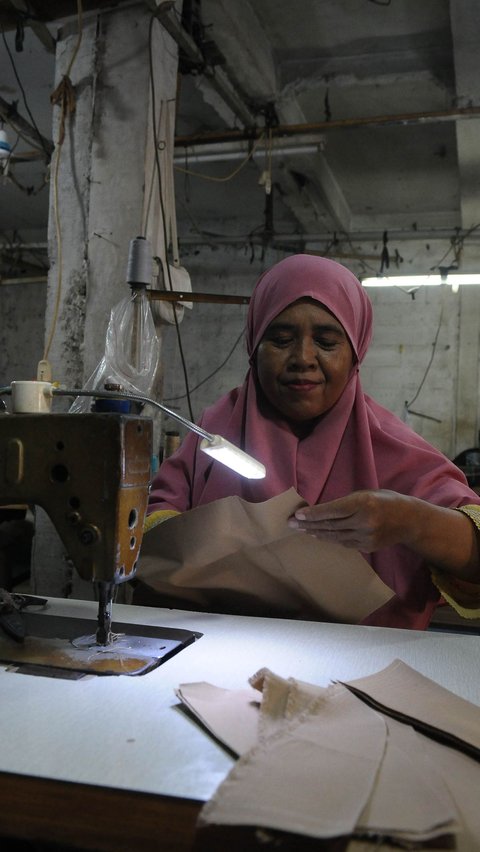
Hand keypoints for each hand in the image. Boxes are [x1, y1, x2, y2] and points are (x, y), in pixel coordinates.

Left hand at [288, 490, 412, 551]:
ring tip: (301, 529)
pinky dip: (330, 538)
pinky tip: (318, 535)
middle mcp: (364, 521)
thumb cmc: (385, 501)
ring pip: (335, 536)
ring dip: (316, 533)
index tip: (297, 514)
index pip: (332, 510)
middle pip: (330, 525)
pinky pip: (344, 543)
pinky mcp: (367, 547)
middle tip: (291, 523)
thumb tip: (321, 510)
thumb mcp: (366, 493)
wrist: (410, 521)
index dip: (313, 514)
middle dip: (308, 524)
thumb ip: (346, 502)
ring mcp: (366, 537)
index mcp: (364, 503)